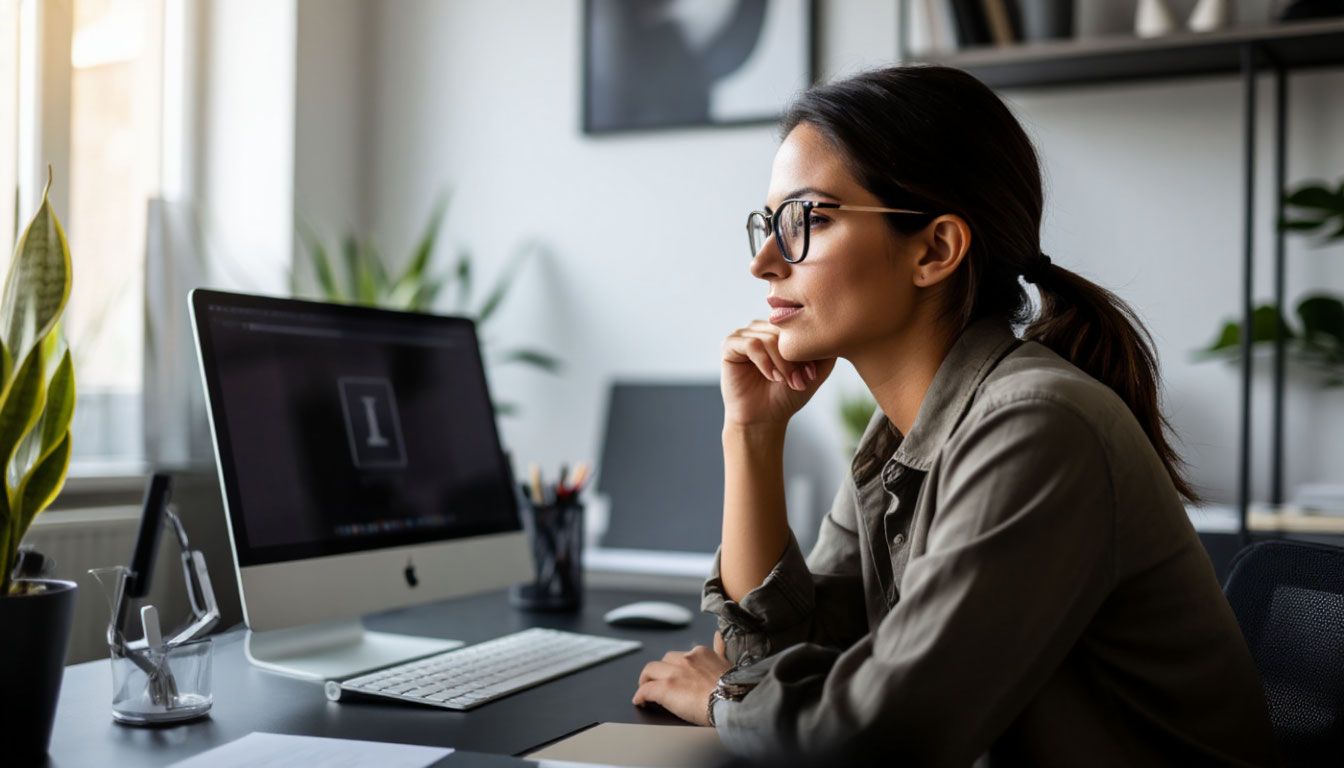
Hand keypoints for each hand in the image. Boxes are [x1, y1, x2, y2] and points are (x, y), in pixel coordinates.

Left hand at [632, 645, 731, 725]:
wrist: (734, 703)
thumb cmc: (735, 689)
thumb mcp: (728, 663)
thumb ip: (720, 648)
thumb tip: (719, 635)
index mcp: (701, 654)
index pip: (682, 656)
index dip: (676, 666)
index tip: (677, 675)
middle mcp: (686, 659)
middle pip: (664, 660)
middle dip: (661, 671)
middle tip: (659, 682)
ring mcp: (674, 673)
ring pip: (650, 670)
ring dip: (646, 680)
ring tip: (645, 690)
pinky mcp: (665, 689)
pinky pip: (645, 690)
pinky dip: (640, 696)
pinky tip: (640, 701)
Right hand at [721, 320, 835, 427]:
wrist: (765, 418)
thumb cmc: (787, 394)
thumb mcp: (816, 371)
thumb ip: (827, 350)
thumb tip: (837, 328)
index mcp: (779, 329)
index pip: (797, 323)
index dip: (806, 347)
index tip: (811, 373)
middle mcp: (761, 327)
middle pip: (783, 330)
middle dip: (794, 358)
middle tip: (799, 380)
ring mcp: (744, 334)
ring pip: (768, 337)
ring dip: (781, 362)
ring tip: (786, 380)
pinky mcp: (730, 345)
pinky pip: (751, 344)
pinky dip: (764, 362)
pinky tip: (771, 376)